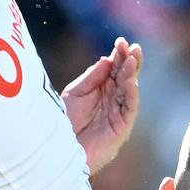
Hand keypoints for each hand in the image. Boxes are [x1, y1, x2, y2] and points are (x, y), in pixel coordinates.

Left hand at [62, 37, 142, 173]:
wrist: (57, 148)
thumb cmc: (62, 121)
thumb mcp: (75, 93)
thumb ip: (92, 77)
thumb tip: (106, 60)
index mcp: (101, 91)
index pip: (115, 71)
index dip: (119, 56)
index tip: (121, 42)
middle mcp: (112, 101)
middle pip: (125, 78)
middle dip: (130, 61)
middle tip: (133, 46)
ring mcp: (118, 114)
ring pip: (129, 91)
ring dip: (132, 74)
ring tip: (133, 59)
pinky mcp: (121, 128)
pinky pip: (129, 108)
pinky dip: (131, 93)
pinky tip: (130, 80)